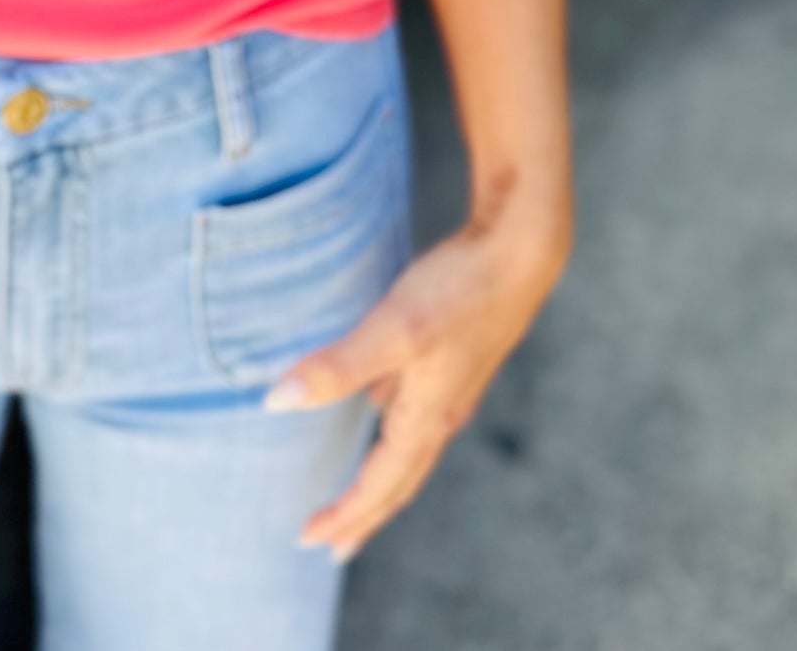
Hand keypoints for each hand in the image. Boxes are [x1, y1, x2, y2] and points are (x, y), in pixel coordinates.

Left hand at [264, 203, 572, 563]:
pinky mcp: (455, 356)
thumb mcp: (392, 330)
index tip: (309, 539)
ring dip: (381, 476)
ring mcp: (452, 385)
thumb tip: (275, 403)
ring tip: (357, 488)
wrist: (521, 251)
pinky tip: (379, 403)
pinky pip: (416, 411)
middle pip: (399, 480)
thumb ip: (337, 367)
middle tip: (332, 545)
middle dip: (365, 515)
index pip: (380, 484)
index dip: (345, 514)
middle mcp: (442, 411)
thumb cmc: (459, 292)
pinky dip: (393, 429)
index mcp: (427, 417)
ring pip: (410, 448)